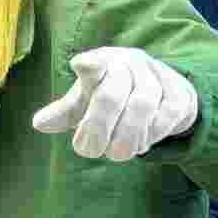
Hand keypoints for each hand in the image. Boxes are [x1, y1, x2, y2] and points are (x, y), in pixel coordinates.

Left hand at [31, 46, 198, 161]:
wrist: (164, 93)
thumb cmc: (114, 95)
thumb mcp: (86, 102)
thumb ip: (64, 113)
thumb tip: (38, 124)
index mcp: (101, 62)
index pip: (93, 63)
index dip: (88, 65)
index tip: (81, 64)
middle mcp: (129, 63)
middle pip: (111, 95)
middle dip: (98, 127)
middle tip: (88, 152)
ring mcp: (156, 75)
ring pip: (141, 105)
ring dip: (125, 136)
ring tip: (115, 155)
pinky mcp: (179, 93)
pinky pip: (165, 116)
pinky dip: (150, 135)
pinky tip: (141, 145)